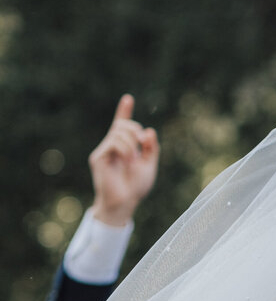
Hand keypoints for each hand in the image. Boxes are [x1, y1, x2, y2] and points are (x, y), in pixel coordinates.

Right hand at [88, 95, 159, 227]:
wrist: (125, 202)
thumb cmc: (136, 187)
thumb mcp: (149, 165)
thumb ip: (151, 148)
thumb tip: (149, 131)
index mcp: (124, 147)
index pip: (122, 125)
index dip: (124, 111)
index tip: (128, 98)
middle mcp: (112, 146)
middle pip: (122, 125)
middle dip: (136, 130)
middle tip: (144, 144)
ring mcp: (104, 151)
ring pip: (119, 132)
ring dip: (133, 142)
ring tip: (134, 158)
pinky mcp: (98, 157)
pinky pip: (114, 142)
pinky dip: (126, 149)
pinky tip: (128, 161)